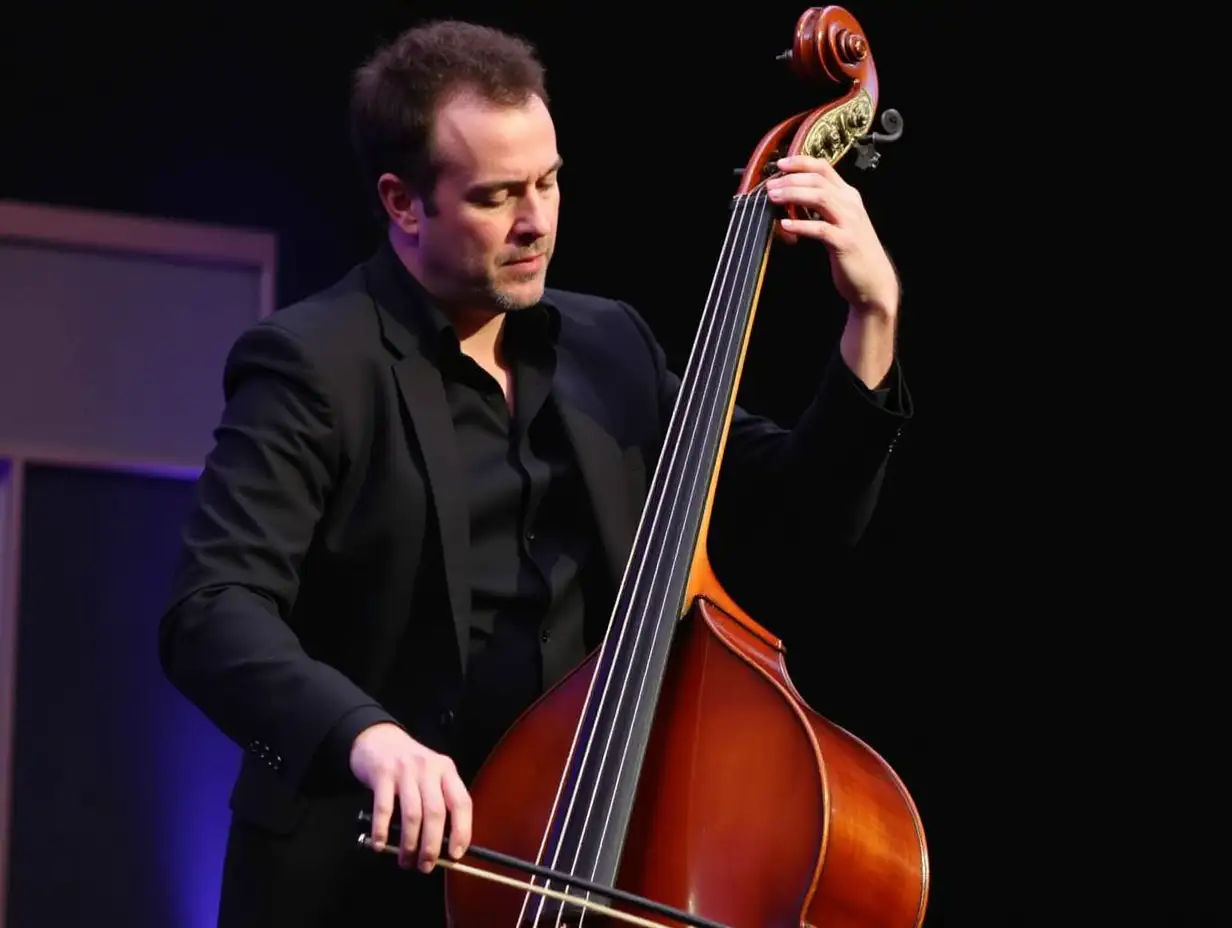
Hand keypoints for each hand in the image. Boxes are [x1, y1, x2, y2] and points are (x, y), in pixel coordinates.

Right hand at [349, 722, 472, 871]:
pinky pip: (384, 808)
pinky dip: (382, 831)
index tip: (455, 855)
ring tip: (405, 860)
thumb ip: (439, 800)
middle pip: (436, 812)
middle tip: (426, 866)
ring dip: (410, 843)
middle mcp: (429, 769)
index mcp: (447, 770)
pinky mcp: (382, 774)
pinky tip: (380, 845)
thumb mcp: (431, 775)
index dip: (462, 831)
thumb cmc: (409, 766)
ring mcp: (405, 770)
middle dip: (432, 845)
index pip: (462, 802)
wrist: (379, 739)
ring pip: (412, 814)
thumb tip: (444, 844)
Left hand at [767, 155, 898, 316]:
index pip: (824, 168)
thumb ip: (820, 210)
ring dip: (793, 195)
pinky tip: (785, 226)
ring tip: (774, 198)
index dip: (801, 162)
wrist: (874, 281)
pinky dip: (800, 225)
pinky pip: (819, 228)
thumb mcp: (838, 223)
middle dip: (791, 179)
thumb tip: (790, 201)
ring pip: (820, 197)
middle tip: (770, 185)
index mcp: (848, 196)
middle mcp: (850, 204)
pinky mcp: (844, 242)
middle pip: (818, 180)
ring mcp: (849, 222)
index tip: (780, 163)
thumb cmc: (853, 254)